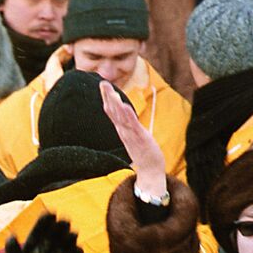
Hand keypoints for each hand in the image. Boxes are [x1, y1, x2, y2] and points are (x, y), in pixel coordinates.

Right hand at [100, 80, 165, 199]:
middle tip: (102, 83)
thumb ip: (128, 126)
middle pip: (113, 111)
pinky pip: (132, 125)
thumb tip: (125, 116)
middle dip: (108, 96)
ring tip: (111, 92)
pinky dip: (127, 115)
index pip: (112, 111)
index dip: (107, 97)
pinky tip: (124, 105)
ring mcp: (130, 134)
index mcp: (122, 129)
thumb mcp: (134, 136)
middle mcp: (123, 131)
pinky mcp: (139, 138)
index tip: (102, 84)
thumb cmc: (144, 152)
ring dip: (115, 104)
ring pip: (121, 116)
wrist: (150, 169)